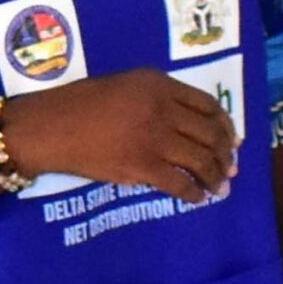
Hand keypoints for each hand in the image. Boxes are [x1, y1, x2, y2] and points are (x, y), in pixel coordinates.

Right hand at [4, 70, 237, 201]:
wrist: (51, 127)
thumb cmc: (80, 103)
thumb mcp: (123, 86)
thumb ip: (155, 98)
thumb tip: (184, 125)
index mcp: (158, 84)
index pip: (208, 105)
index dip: (225, 125)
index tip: (231, 139)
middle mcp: (163, 108)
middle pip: (211, 134)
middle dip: (225, 154)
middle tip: (229, 167)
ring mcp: (154, 138)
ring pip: (201, 160)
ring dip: (215, 176)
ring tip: (219, 187)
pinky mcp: (143, 166)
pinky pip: (181, 183)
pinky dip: (194, 193)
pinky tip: (197, 198)